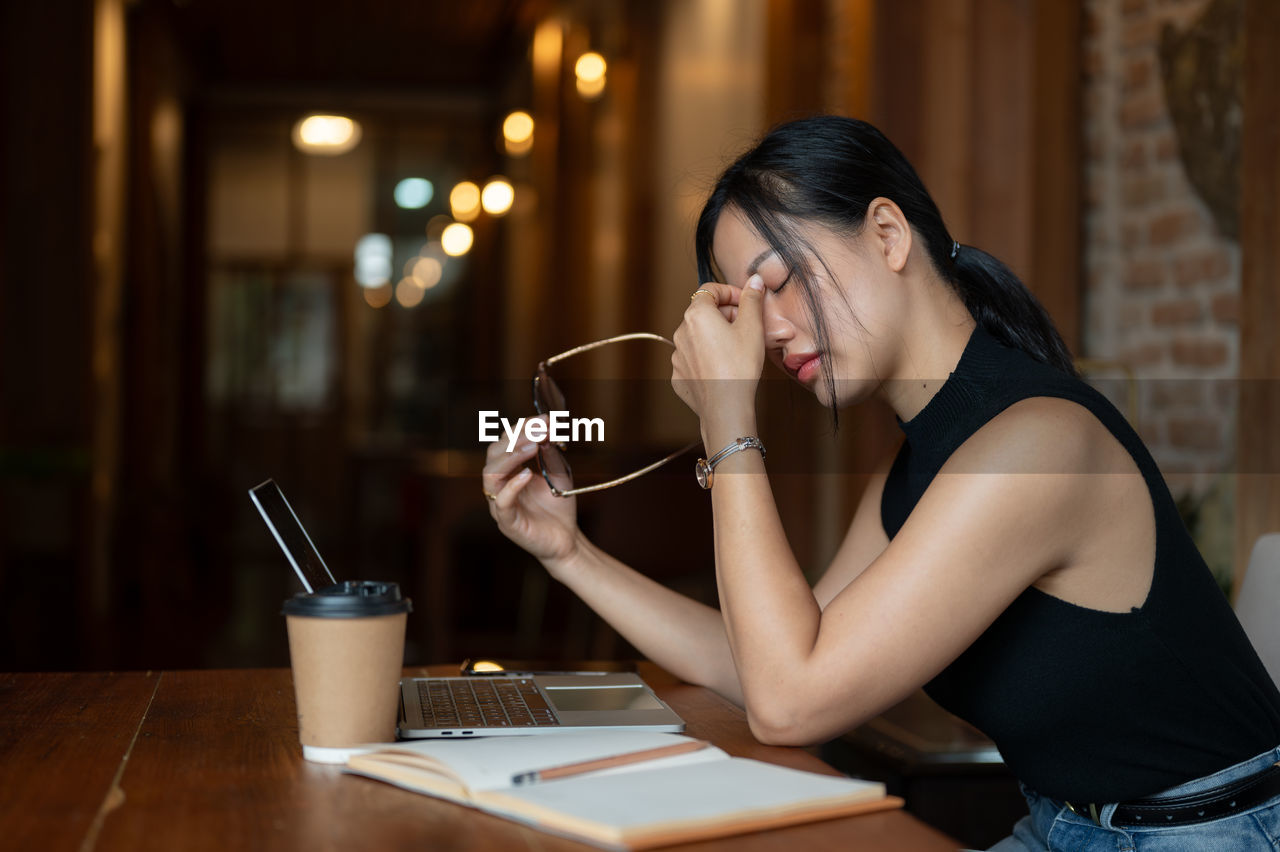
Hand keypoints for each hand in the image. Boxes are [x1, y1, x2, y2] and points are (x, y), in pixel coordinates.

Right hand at [481, 423, 580, 572]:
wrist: (567, 538)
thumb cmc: (558, 505)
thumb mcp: (559, 473)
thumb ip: (550, 454)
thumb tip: (546, 430)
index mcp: (509, 469)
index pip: (506, 441)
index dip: (523, 427)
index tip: (545, 418)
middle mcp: (499, 484)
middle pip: (494, 454)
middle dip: (516, 437)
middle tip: (539, 429)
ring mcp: (500, 503)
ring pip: (491, 476)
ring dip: (511, 457)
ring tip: (533, 446)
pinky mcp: (508, 523)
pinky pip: (502, 503)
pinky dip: (512, 487)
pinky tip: (526, 474)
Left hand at [670, 276, 766, 434]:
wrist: (725, 406)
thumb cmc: (740, 365)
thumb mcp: (752, 327)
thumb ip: (752, 299)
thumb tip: (755, 280)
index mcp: (697, 314)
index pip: (710, 290)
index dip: (731, 292)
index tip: (746, 302)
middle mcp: (681, 332)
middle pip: (703, 313)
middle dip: (725, 315)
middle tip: (747, 327)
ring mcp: (677, 356)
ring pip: (698, 337)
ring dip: (715, 337)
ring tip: (737, 349)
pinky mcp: (678, 376)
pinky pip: (693, 359)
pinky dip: (707, 358)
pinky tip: (724, 367)